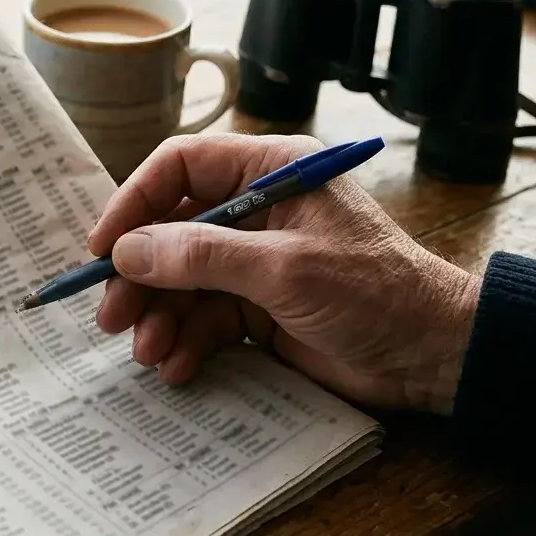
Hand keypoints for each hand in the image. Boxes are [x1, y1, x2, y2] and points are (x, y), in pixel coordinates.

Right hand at [88, 134, 480, 414]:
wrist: (432, 357)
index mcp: (269, 172)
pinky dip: (186, 343)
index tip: (104, 248)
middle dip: (140, 277)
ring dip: (159, 318)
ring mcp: (254, 262)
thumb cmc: (374, 293)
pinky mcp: (258, 308)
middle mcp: (256, 210)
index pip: (180, 168)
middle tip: (111, 316)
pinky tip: (177, 367)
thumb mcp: (283, 269)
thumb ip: (201, 256)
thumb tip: (127, 253)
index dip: (134, 203)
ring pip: (181, 281)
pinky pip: (204, 319)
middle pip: (170, 231)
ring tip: (148, 353)